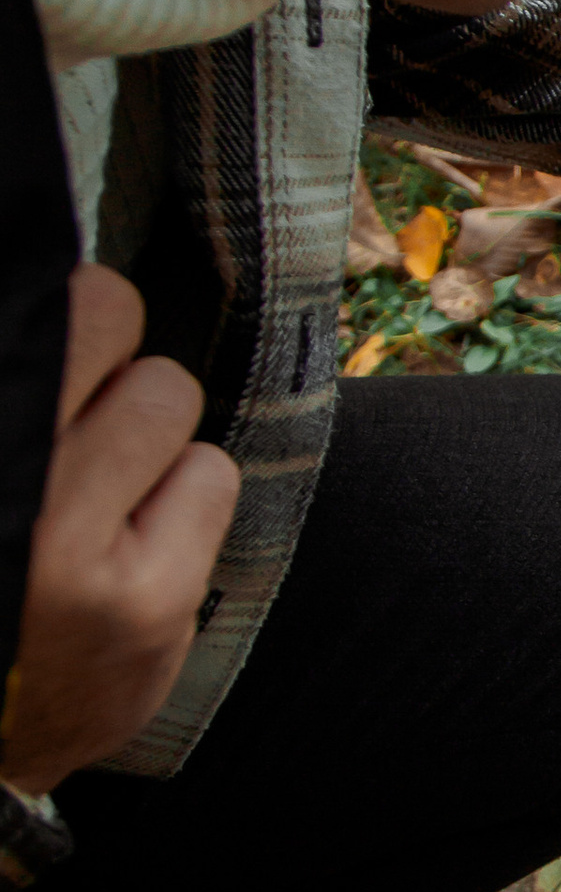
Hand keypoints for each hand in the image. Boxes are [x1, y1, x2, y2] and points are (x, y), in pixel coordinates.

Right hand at [2, 267, 239, 796]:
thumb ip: (29, 382)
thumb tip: (61, 284)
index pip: (73, 305)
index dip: (78, 309)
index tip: (72, 339)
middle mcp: (19, 485)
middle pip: (114, 319)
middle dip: (106, 358)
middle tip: (82, 411)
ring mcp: (74, 551)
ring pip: (169, 396)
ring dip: (146, 433)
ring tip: (100, 488)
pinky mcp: (146, 607)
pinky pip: (211, 478)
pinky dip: (182, 499)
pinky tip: (133, 540)